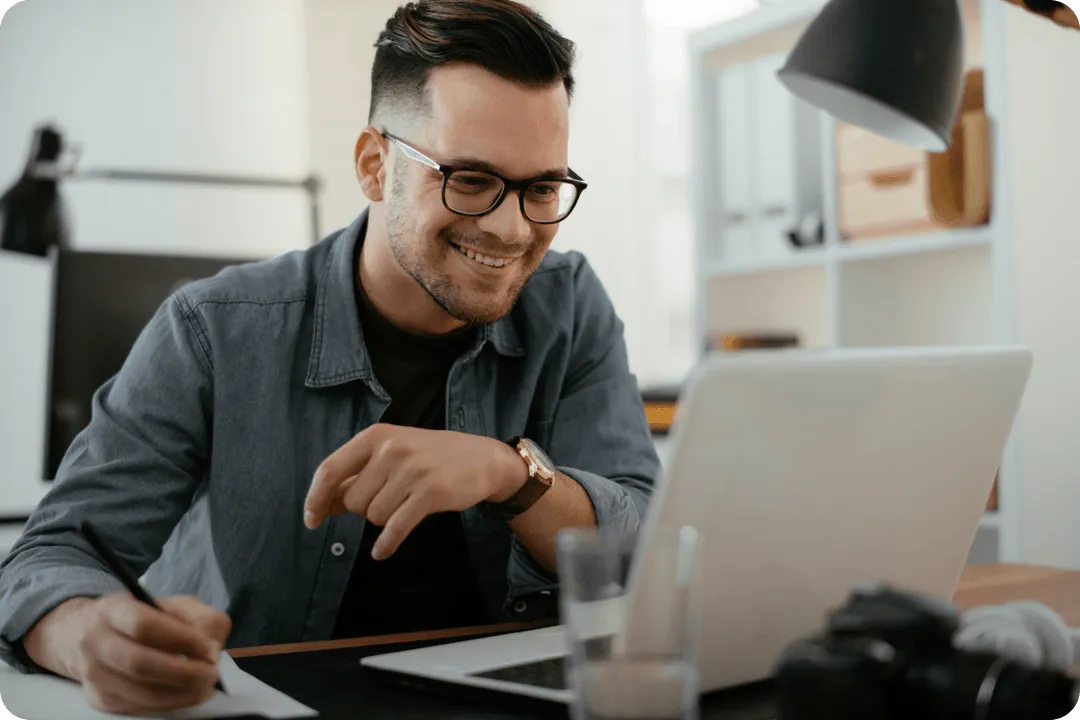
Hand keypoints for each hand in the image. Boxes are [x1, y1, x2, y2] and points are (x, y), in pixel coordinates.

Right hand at [23, 593, 231, 715]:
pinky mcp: (99, 699)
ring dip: (181, 693)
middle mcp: (94, 641)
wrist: (87, 634)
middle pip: (140, 664)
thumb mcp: (172, 604)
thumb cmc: (141, 617)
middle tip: (211, 673)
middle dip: (184, 673)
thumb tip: (211, 648)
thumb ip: (199, 618)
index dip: (182, 639)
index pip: (144, 625)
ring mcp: (93, 674)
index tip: (209, 648)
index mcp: (112, 609)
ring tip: (205, 686)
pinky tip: (190, 695)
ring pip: (140, 692)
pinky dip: (170, 704)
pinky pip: (138, 708)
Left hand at [304, 424, 526, 558]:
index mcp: (376, 436)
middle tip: (390, 500)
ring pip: (374, 516)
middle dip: (365, 510)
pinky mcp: (430, 493)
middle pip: (353, 501)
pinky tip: (381, 552)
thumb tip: (323, 505)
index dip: (315, 498)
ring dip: (384, 520)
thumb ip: (358, 476)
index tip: (311, 519)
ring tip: (406, 504)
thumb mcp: (392, 455)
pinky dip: (386, 545)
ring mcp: (412, 470)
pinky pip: (395, 528)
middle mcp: (391, 449)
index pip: (330, 469)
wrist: (483, 459)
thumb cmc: (430, 457)